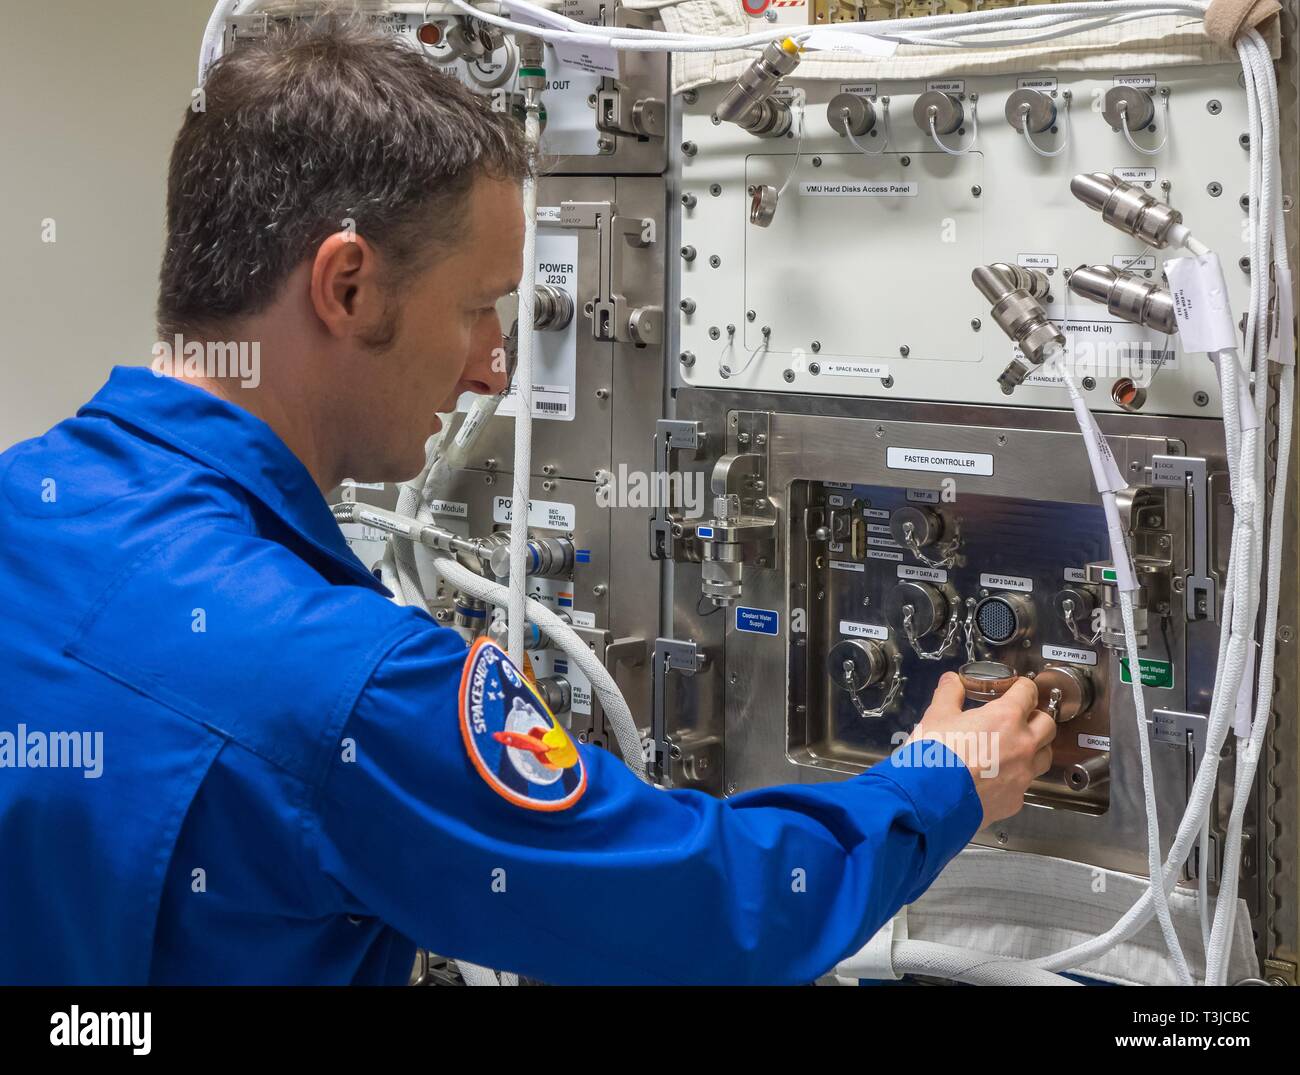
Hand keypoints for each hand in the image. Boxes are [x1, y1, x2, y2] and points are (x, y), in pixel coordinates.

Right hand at [906, 672, 1055, 827]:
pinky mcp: (1015, 800)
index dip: (1022, 687)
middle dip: (1036, 717)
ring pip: (1045, 756)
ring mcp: (1022, 775)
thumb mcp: (936, 716)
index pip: (1028, 693)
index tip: (1017, 688)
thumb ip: (949, 695)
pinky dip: (1016, 778)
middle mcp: (1022, 746)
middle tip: (1020, 717)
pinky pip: (1025, 784)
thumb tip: (952, 682)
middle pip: (1047, 724)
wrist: (930, 801)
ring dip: (1035, 748)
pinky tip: (998, 777)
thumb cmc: (934, 757)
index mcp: (1006, 718)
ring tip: (1016, 747)